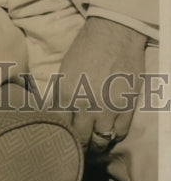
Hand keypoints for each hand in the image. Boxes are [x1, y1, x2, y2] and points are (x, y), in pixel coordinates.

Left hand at [58, 16, 146, 155]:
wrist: (114, 33)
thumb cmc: (86, 48)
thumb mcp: (64, 70)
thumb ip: (61, 94)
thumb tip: (54, 114)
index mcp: (66, 92)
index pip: (59, 126)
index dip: (58, 136)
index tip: (58, 140)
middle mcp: (86, 104)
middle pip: (79, 139)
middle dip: (76, 145)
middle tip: (75, 146)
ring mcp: (109, 107)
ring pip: (100, 141)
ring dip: (95, 145)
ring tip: (91, 145)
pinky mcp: (127, 106)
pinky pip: (120, 133)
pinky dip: (113, 137)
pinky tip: (108, 133)